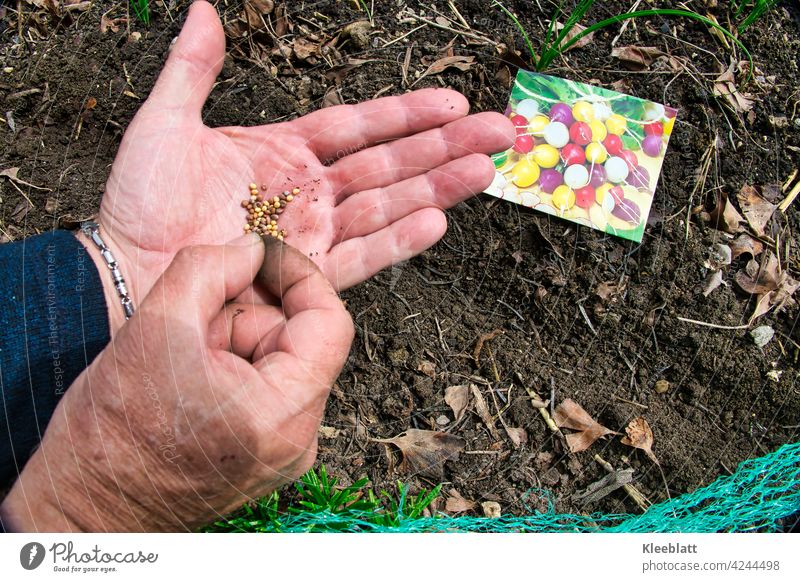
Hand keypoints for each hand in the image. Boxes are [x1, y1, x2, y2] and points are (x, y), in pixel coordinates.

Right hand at [0, 234, 353, 530]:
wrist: (86, 510)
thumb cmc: (111, 436)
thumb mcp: (154, 327)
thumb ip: (209, 268)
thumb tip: (251, 245)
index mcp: (282, 412)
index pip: (329, 321)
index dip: (298, 276)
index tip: (263, 255)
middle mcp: (297, 439)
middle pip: (298, 340)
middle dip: (247, 315)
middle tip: (193, 319)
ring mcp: (285, 452)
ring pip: (280, 362)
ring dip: (235, 341)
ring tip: (182, 359)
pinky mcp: (268, 456)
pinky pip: (268, 389)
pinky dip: (235, 368)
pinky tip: (189, 379)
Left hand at [89, 1, 513, 332]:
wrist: (127, 268)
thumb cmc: (139, 201)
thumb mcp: (164, 123)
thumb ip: (192, 69)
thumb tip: (200, 8)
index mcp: (283, 152)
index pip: (359, 127)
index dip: (406, 114)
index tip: (452, 102)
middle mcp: (307, 193)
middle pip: (390, 164)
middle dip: (446, 146)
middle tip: (501, 131)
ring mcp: (311, 234)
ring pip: (387, 206)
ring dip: (438, 187)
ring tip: (485, 170)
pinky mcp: (306, 274)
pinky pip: (361, 255)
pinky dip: (398, 240)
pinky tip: (437, 220)